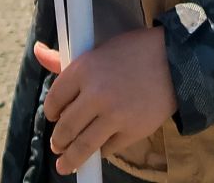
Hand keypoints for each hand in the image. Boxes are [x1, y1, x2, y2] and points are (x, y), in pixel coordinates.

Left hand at [36, 28, 177, 174]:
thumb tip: (38, 52)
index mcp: (84, 68)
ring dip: (70, 159)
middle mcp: (96, 93)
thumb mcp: (99, 50)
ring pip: (82, 146)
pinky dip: (101, 151)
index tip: (53, 116)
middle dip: (58, 140)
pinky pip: (107, 149)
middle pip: (64, 128)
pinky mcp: (132, 131)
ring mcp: (114, 115)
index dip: (50, 112)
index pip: (53, 99)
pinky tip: (98, 149)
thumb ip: (66, 59)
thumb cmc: (134, 52)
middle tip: (58, 144)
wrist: (176, 61)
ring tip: (65, 164)